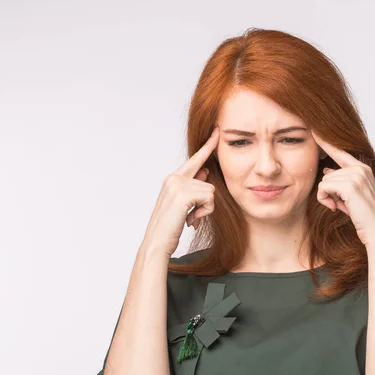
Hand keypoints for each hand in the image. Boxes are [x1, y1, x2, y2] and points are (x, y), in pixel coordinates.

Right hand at [141, 126, 219, 257]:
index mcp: (173, 179)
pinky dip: (205, 212)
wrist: (157, 243)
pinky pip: (209, 198)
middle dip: (205, 202)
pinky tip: (190, 220)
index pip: (195, 159)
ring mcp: (177, 185)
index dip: (208, 146)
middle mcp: (173, 178)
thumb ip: (193, 186)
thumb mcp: (184, 204)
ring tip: (189, 219)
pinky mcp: (183, 194)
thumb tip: (205, 172)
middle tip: (189, 216)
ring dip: (205, 209)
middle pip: (208, 180)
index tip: (218, 131)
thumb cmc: (170, 227)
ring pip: (211, 191)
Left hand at [312, 130, 374, 248]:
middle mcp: (360, 168)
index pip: (339, 150)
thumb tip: (326, 169)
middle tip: (341, 205)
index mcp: (362, 169)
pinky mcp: (350, 185)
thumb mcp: (351, 197)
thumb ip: (340, 181)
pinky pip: (323, 187)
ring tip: (342, 207)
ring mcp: (356, 175)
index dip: (325, 140)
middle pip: (327, 173)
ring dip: (327, 197)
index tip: (312, 126)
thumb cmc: (365, 218)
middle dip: (329, 191)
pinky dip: (325, 200)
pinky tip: (337, 208)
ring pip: (324, 181)